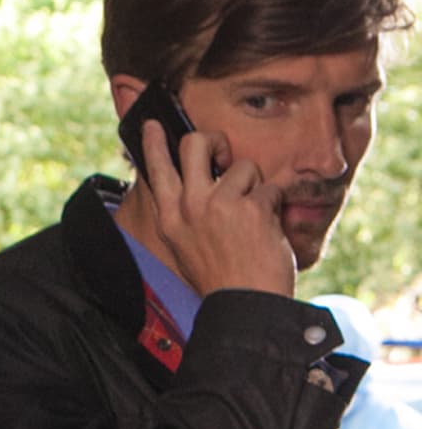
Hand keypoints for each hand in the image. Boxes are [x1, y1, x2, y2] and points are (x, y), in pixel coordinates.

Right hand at [140, 119, 295, 296]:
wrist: (245, 303)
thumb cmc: (219, 277)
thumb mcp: (185, 245)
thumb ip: (184, 213)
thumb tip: (194, 183)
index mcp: (170, 216)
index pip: (157, 169)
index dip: (153, 143)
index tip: (152, 125)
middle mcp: (190, 205)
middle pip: (194, 144)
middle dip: (213, 139)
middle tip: (223, 153)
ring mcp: (220, 204)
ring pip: (243, 165)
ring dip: (255, 185)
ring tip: (254, 213)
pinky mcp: (252, 207)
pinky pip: (271, 188)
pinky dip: (276, 205)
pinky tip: (269, 228)